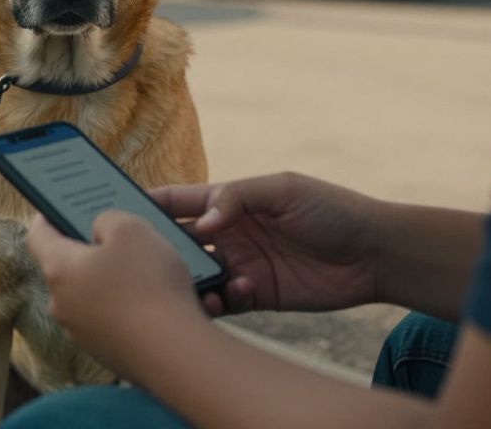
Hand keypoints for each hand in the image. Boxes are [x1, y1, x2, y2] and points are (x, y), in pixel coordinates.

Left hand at [26, 211, 207, 374]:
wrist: (177, 355)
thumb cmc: (150, 286)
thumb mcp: (131, 228)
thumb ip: (107, 219)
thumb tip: (99, 230)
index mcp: (58, 270)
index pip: (37, 236)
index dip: (49, 216)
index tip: (59, 206)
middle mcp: (62, 304)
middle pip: (68, 267)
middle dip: (91, 251)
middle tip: (117, 238)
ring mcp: (83, 333)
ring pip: (92, 295)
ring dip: (112, 281)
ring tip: (145, 270)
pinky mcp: (107, 353)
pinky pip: (112, 321)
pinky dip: (127, 309)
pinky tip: (154, 303)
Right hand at [151, 172, 383, 314]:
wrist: (375, 253)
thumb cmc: (331, 210)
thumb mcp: (283, 190)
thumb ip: (238, 198)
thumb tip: (201, 222)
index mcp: (228, 202)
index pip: (177, 201)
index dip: (147, 205)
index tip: (116, 211)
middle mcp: (227, 234)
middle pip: (178, 242)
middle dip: (159, 250)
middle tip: (144, 260)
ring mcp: (239, 265)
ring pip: (196, 275)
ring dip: (187, 280)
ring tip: (188, 284)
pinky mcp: (255, 295)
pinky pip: (223, 301)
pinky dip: (218, 300)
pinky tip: (229, 294)